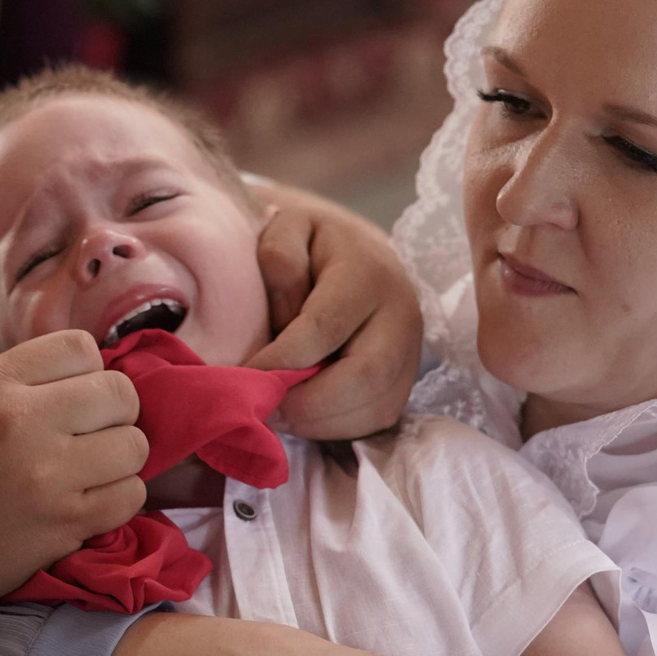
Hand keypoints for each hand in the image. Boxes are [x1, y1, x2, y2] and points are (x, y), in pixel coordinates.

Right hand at [0, 330, 146, 616]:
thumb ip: (23, 380)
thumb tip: (95, 370)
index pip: (81, 347)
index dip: (85, 371)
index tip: (68, 396)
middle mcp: (21, 423)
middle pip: (120, 392)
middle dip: (114, 411)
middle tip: (90, 433)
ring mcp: (48, 476)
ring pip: (135, 445)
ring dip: (119, 457)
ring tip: (89, 468)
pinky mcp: (66, 523)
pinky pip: (131, 495)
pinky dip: (119, 496)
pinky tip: (90, 499)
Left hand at [248, 189, 422, 440]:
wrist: (362, 252)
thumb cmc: (314, 245)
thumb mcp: (288, 228)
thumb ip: (279, 259)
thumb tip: (285, 322)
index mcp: (367, 273)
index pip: (325, 327)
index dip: (283, 360)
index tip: (244, 375)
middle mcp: (401, 314)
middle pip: (365, 376)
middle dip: (308, 404)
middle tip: (264, 409)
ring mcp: (411, 350)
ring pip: (376, 405)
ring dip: (322, 423)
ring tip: (279, 415)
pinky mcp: (407, 378)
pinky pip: (379, 417)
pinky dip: (338, 428)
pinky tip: (304, 418)